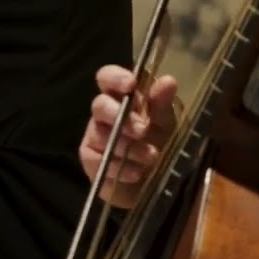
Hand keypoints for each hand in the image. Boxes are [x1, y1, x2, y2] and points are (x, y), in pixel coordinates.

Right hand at [79, 65, 179, 208]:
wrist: (150, 181)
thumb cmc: (157, 143)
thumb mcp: (165, 122)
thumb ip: (163, 103)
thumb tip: (168, 80)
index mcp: (122, 96)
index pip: (107, 77)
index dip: (115, 77)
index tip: (130, 85)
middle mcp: (105, 112)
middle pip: (99, 104)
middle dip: (121, 117)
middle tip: (143, 130)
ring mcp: (94, 135)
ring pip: (101, 135)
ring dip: (128, 147)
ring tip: (151, 157)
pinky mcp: (89, 159)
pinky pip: (97, 160)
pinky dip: (119, 167)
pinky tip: (136, 173)